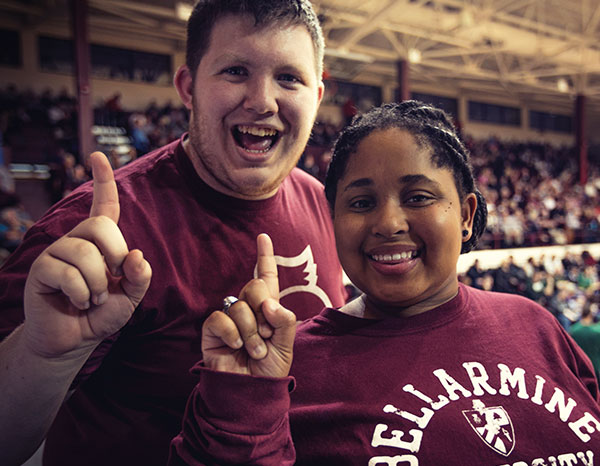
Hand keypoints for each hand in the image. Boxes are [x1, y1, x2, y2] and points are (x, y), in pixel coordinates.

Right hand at [23, 152, 151, 356]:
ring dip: (98, 284)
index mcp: (100, 241)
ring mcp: (56, 253)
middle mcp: (77, 240)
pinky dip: (82, 293)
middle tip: (114, 280)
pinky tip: (79, 303)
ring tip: (94, 299)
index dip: (103, 180)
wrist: (73, 340)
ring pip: (84, 252)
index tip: (98, 155)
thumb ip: (140, 276)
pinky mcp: (41, 270)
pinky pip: (66, 272)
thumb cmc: (102, 313)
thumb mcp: (131, 296)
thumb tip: (136, 255)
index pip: (103, 205)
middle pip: (100, 225)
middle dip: (115, 255)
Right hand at [202, 234, 295, 377]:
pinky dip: (232, 334)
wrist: (251, 391)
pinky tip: (236, 347)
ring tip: (254, 350)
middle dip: (264, 311)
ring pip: (238, 305)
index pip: (266, 276)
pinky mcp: (212, 330)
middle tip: (267, 336)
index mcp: (267, 308)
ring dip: (251, 332)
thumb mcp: (286, 344)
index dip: (265, 256)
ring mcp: (229, 318)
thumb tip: (268, 301)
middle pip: (254, 286)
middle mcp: (247, 308)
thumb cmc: (269, 368)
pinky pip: (220, 318)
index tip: (263, 236)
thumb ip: (283, 320)